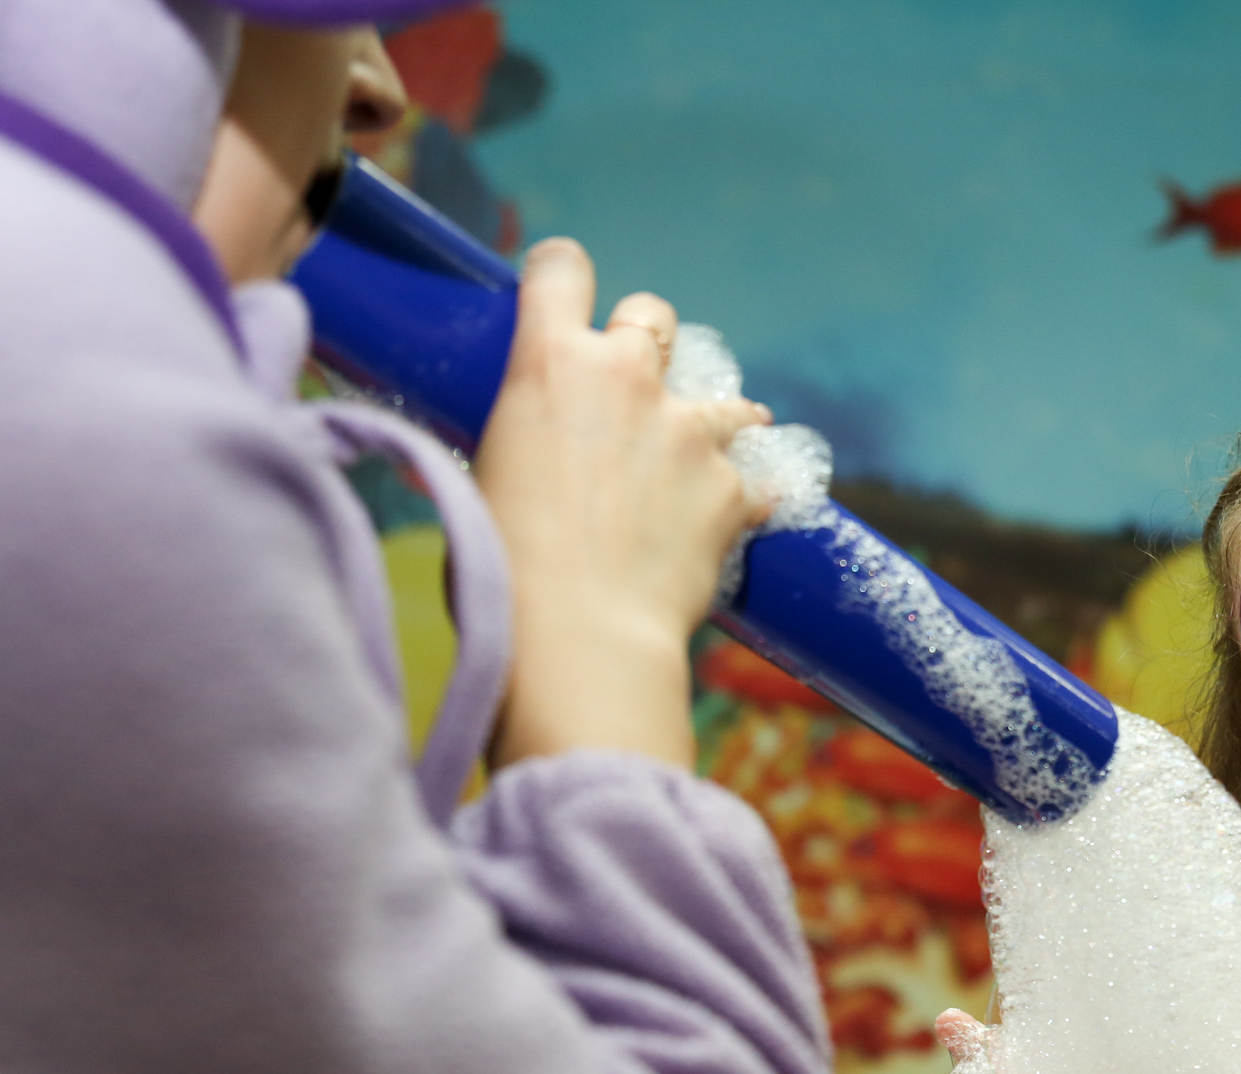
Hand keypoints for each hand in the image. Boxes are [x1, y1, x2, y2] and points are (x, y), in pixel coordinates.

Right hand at [477, 238, 772, 769]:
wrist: (578, 636)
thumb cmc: (503, 570)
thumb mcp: (480, 481)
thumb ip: (511, 445)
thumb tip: (503, 462)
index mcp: (549, 363)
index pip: (561, 270)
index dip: (564, 275)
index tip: (567, 292)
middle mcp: (627, 378)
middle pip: (652, 314)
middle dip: (647, 340)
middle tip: (636, 386)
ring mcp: (689, 430)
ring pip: (724, 396)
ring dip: (715, 417)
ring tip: (702, 452)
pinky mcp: (733, 488)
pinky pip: (760, 476)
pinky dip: (749, 493)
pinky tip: (735, 516)